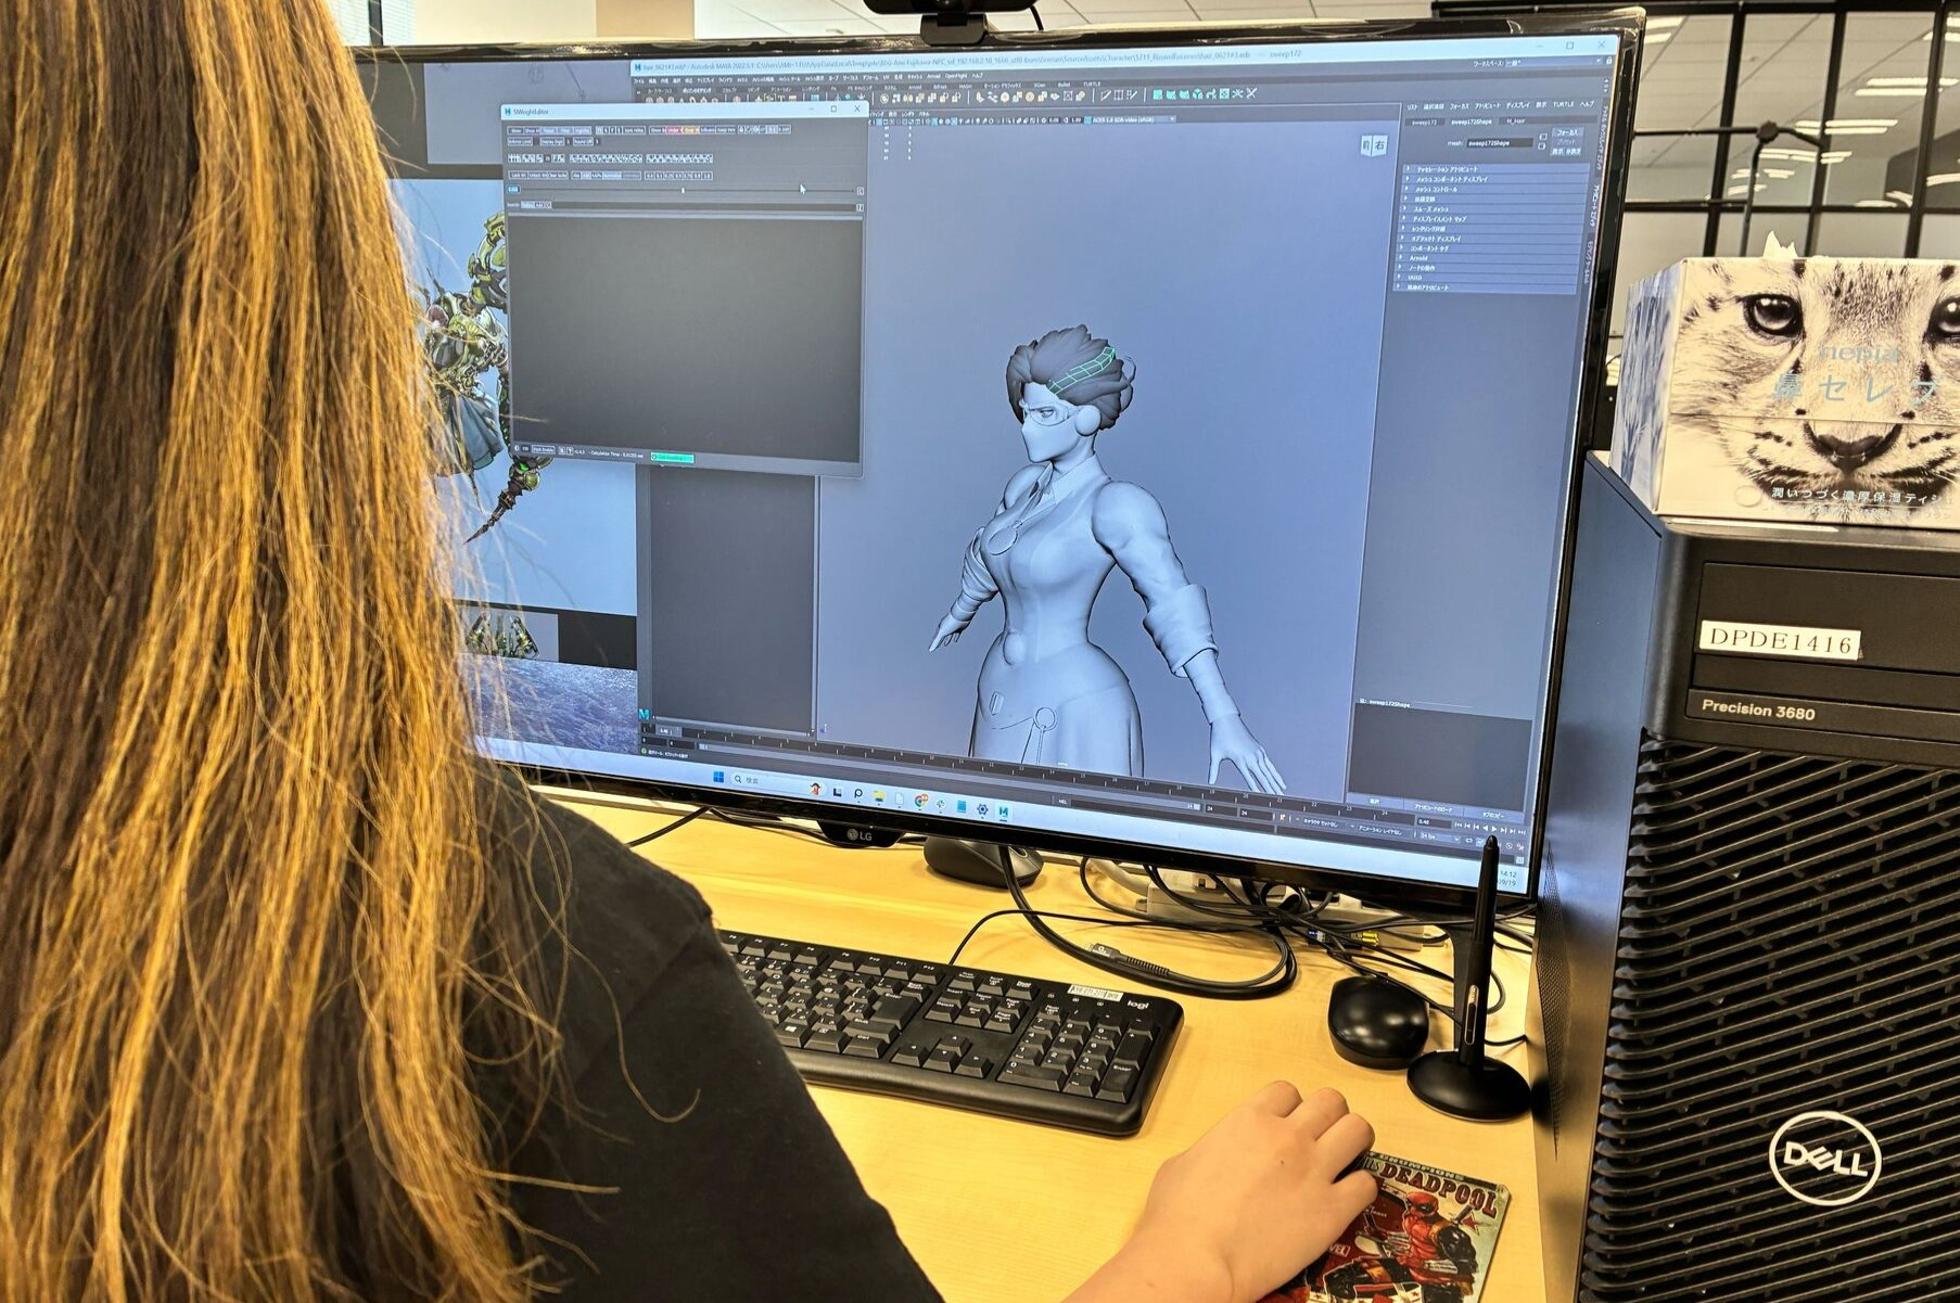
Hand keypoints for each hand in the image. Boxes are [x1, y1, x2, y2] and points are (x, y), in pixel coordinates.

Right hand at [928, 611, 968, 650]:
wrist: (961, 616)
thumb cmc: (950, 623)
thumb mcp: (942, 633)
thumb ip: (936, 642)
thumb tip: (930, 650)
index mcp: (941, 627)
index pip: (936, 636)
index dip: (934, 642)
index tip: (932, 646)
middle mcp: (946, 627)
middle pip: (942, 636)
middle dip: (939, 641)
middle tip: (937, 646)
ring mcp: (953, 627)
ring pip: (949, 635)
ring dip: (947, 640)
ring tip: (945, 644)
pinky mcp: (959, 628)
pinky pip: (957, 634)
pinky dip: (955, 637)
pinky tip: (955, 641)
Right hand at [1066, 1083, 1376, 1302]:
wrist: (1196, 1259)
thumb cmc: (1179, 1217)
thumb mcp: (1184, 1162)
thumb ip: (1214, 1147)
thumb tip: (1219, 1154)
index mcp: (1250, 1120)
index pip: (1287, 1090)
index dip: (1288, 1107)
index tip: (1287, 1123)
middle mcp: (1289, 1137)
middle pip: (1331, 1101)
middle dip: (1329, 1116)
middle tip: (1323, 1136)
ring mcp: (1314, 1171)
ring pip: (1358, 1129)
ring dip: (1354, 1141)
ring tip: (1346, 1158)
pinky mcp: (1332, 1210)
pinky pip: (1367, 1183)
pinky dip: (1360, 1188)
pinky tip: (1345, 1199)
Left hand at [1209, 715, 1284, 793]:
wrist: (1227, 719)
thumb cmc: (1219, 736)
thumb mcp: (1215, 754)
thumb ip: (1213, 769)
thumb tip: (1210, 781)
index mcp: (1240, 759)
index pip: (1250, 778)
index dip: (1256, 788)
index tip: (1263, 797)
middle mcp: (1251, 757)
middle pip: (1263, 776)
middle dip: (1270, 788)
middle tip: (1278, 798)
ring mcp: (1257, 753)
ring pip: (1269, 771)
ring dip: (1276, 782)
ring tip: (1282, 792)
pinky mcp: (1260, 749)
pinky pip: (1269, 764)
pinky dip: (1275, 773)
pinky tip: (1280, 781)